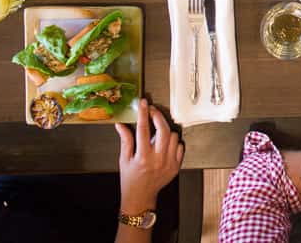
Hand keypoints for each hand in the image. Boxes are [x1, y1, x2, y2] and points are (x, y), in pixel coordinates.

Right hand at [116, 99, 183, 213]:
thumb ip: (125, 140)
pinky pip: (180, 146)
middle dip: (158, 116)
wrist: (140, 197)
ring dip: (165, 130)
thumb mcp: (123, 159)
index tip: (143, 103)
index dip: (143, 113)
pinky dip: (173, 142)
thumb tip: (120, 124)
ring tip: (157, 133)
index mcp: (142, 157)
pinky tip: (165, 145)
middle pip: (163, 130)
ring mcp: (169, 163)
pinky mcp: (176, 166)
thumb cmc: (130, 178)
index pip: (143, 129)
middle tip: (152, 111)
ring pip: (173, 136)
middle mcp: (157, 159)